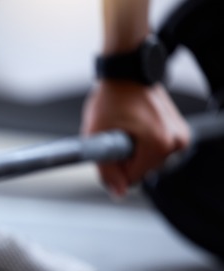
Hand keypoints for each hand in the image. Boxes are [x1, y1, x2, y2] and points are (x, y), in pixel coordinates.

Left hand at [81, 80, 189, 197]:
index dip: (113, 166)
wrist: (127, 71)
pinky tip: (136, 127)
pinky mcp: (180, 132)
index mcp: (159, 143)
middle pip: (143, 171)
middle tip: (117, 132)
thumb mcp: (97, 133)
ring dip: (134, 152)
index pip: (131, 178)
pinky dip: (143, 145)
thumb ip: (105, 168)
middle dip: (125, 158)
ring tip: (126, 127)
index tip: (109, 143)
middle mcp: (176, 141)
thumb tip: (117, 193)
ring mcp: (181, 137)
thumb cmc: (112, 96)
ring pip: (149, 163)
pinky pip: (157, 152)